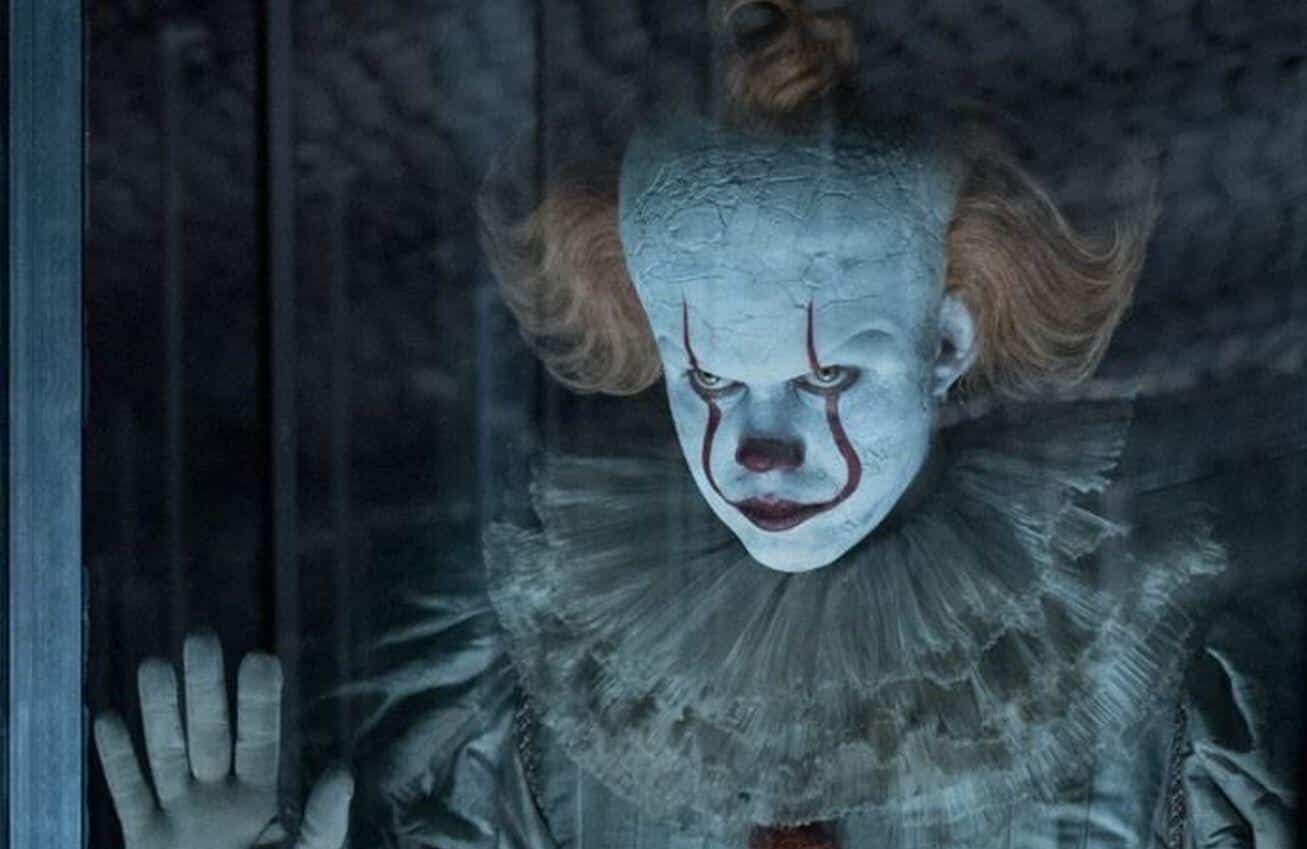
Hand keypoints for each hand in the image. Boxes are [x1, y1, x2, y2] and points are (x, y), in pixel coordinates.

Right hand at [94, 631, 352, 848]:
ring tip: (155, 664)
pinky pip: (128, 794)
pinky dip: (116, 761)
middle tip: (201, 637)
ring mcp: (178, 815)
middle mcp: (219, 796)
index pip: (261, 739)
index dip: (259, 701)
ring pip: (166, 753)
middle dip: (206, 688)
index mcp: (263, 797)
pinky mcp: (143, 839)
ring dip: (159, 712)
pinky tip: (109, 719)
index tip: (260, 658)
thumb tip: (341, 772)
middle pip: (210, 733)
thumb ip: (323, 822)